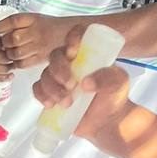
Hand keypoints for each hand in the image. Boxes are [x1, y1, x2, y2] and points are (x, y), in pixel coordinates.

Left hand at [0, 13, 72, 69]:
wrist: (70, 34)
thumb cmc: (49, 26)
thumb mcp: (34, 19)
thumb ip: (17, 24)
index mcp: (32, 18)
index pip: (11, 21)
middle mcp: (35, 31)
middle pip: (11, 39)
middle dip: (3, 43)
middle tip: (2, 44)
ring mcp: (38, 46)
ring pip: (14, 52)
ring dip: (8, 53)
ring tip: (9, 51)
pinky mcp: (40, 58)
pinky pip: (22, 63)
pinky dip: (16, 63)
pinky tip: (17, 59)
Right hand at [34, 27, 129, 141]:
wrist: (107, 121)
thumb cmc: (114, 97)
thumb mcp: (118, 83)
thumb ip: (107, 78)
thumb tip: (85, 83)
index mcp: (87, 54)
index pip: (76, 36)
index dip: (71, 39)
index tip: (73, 52)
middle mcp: (71, 63)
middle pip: (55, 56)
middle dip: (59, 70)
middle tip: (70, 85)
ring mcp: (59, 78)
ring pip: (44, 74)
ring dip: (52, 88)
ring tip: (67, 103)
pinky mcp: (51, 93)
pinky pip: (38, 89)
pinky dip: (41, 95)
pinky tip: (51, 104)